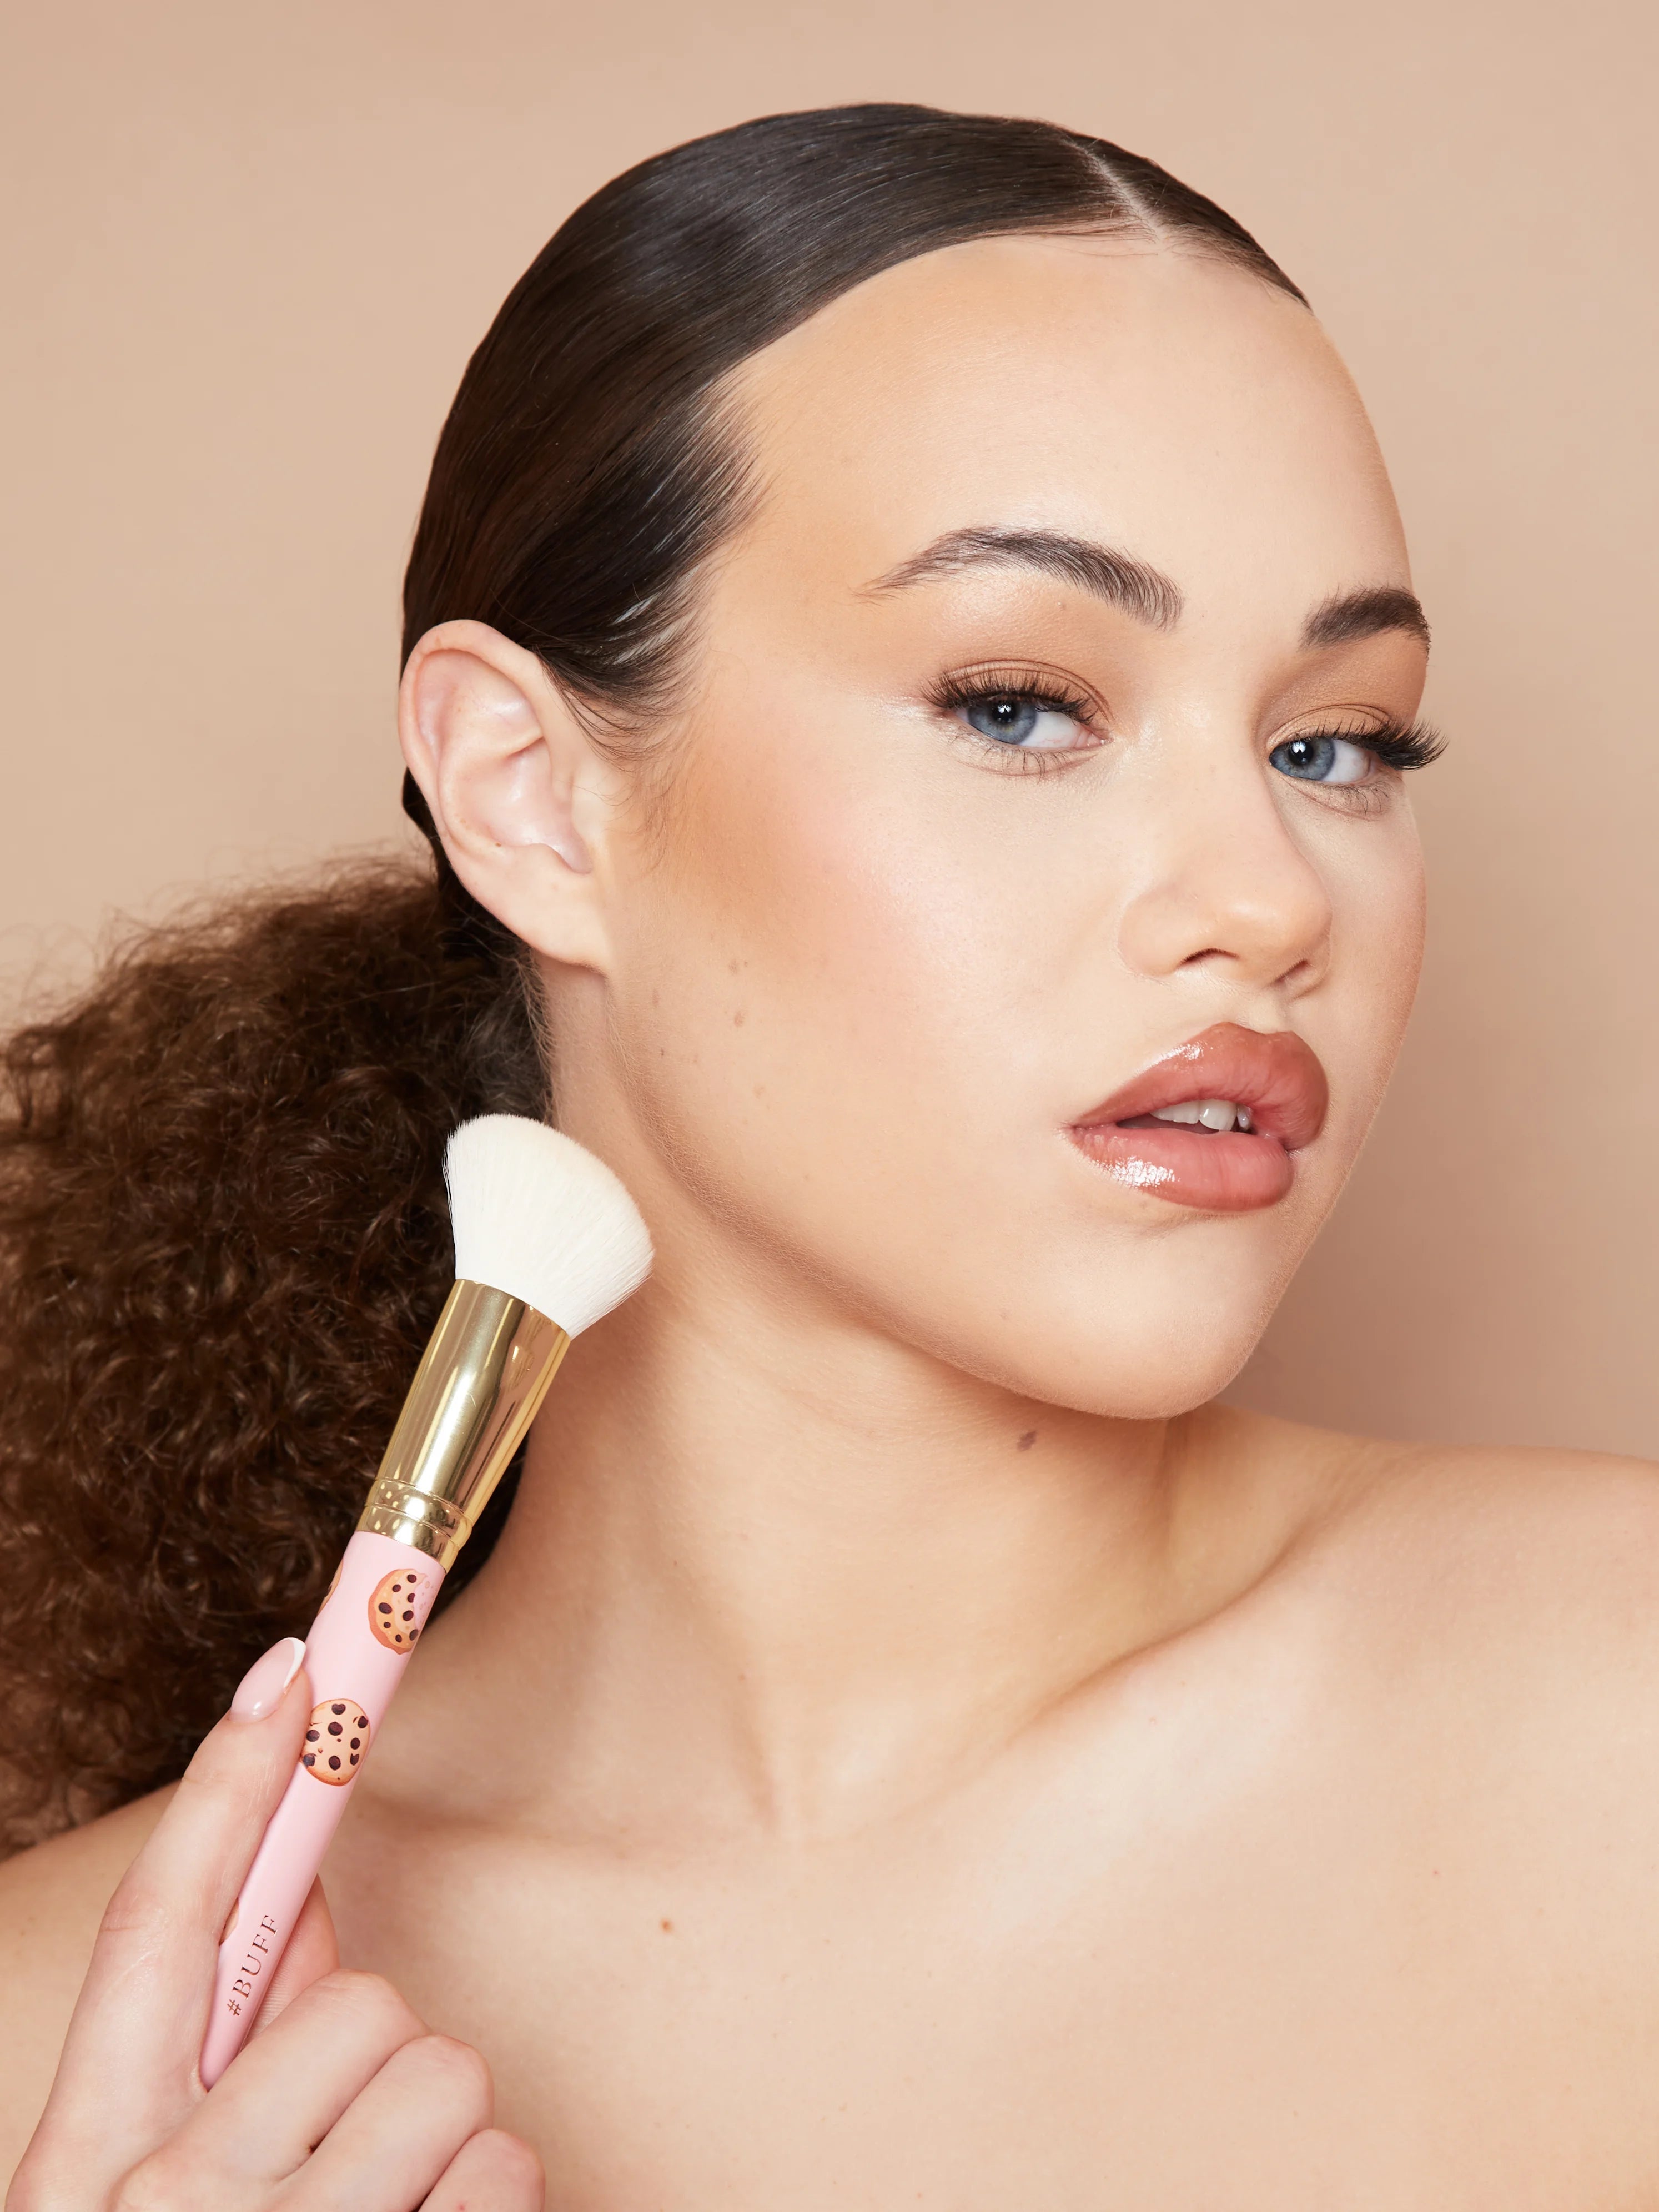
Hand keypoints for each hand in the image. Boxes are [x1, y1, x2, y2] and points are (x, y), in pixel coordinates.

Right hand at [7, 1639, 541, 2210]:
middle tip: (345, 2154)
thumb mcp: (151, 2196)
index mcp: (84, 2162)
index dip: (227, 1789)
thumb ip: (222, 2059)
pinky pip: (506, 2164)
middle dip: (379, 2051)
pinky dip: (492, 2201)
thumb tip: (305, 1906)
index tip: (292, 1671)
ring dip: (441, 2137)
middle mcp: (169, 2203)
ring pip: (445, 2070)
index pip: (156, 1926)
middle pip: (353, 2000)